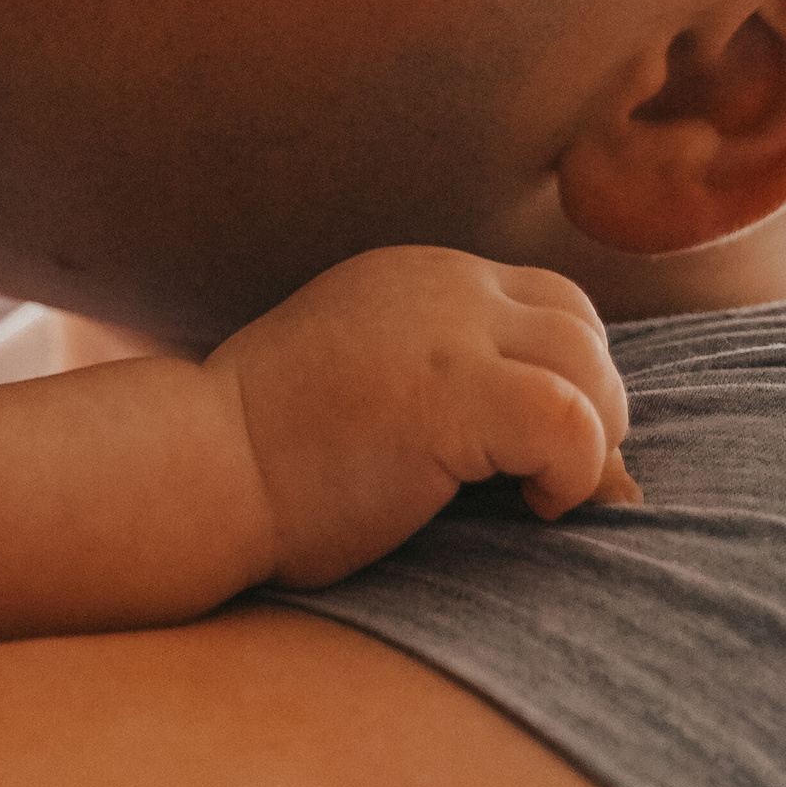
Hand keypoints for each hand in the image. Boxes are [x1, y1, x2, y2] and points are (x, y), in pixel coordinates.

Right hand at [205, 247, 636, 591]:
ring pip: (587, 366)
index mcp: (412, 280)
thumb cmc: (269, 467)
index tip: (534, 454)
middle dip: (592, 406)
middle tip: (552, 481)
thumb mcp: (368, 393)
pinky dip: (574, 473)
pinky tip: (532, 506)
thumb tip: (576, 452)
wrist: (194, 474)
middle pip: (579, 325)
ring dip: (590, 439)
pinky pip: (570, 422)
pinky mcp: (451, 393)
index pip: (542, 305)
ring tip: (540, 496)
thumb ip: (450, 388)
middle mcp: (437, 286)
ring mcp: (445, 333)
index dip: (563, 380)